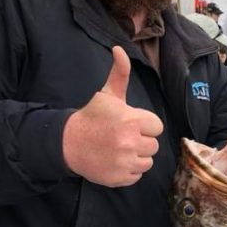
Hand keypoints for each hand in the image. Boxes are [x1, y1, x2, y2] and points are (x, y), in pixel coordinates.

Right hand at [62, 47, 163, 186]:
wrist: (69, 143)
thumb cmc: (93, 117)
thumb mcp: (107, 95)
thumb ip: (120, 74)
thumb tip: (119, 49)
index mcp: (132, 120)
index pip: (156, 127)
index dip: (145, 125)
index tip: (130, 124)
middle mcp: (130, 142)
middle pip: (153, 145)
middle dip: (141, 141)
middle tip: (123, 137)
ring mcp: (125, 162)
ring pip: (148, 161)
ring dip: (137, 156)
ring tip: (120, 148)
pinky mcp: (120, 178)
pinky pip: (137, 175)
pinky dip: (129, 170)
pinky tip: (116, 160)